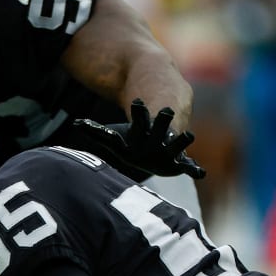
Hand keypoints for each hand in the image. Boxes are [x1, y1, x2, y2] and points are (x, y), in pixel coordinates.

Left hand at [58, 99, 204, 180]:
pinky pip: (189, 167)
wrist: (158, 147)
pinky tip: (199, 174)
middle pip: (160, 127)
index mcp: (142, 131)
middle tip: (166, 111)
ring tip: (189, 136)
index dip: (139, 111)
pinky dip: (194, 170)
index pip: (140, 119)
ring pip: (178, 144)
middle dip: (163, 120)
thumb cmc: (131, 142)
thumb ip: (95, 131)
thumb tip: (75, 123)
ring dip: (183, 141)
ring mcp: (169, 149)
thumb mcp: (113, 138)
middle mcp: (157, 138)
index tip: (137, 101)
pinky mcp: (179, 164)